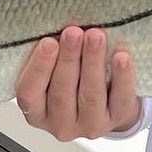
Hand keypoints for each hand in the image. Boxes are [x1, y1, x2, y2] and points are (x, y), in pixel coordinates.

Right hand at [15, 26, 140, 141]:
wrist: (108, 104)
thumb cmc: (73, 82)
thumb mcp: (53, 72)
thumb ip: (51, 55)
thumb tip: (57, 26)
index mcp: (37, 112)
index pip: (30, 93)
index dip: (38, 68)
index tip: (48, 42)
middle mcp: (60, 124)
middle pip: (62, 93)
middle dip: (68, 59)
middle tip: (73, 32)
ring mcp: (90, 126)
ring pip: (90, 95)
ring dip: (92, 62)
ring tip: (95, 36)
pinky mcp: (118, 119)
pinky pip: (120, 98)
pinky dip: (122, 77)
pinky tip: (121, 57)